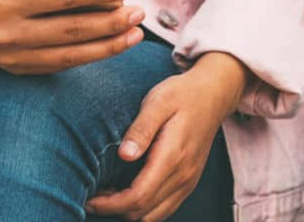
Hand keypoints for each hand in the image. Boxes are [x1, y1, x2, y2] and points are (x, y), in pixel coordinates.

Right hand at [0, 0, 145, 73]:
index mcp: (6, 0)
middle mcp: (7, 32)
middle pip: (71, 30)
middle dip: (111, 23)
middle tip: (138, 13)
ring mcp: (11, 56)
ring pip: (70, 55)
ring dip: (109, 46)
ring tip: (135, 33)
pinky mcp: (17, 70)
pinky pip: (60, 65)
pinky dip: (90, 56)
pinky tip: (113, 45)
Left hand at [86, 52, 247, 220]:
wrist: (213, 95)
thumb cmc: (182, 94)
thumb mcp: (159, 101)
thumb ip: (142, 128)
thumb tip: (124, 155)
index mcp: (172, 156)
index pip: (138, 197)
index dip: (110, 204)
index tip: (90, 199)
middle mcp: (183, 175)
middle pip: (143, 212)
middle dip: (114, 210)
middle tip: (93, 196)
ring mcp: (188, 181)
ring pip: (153, 216)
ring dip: (129, 212)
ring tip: (108, 195)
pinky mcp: (189, 182)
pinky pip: (164, 209)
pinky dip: (144, 209)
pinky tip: (129, 193)